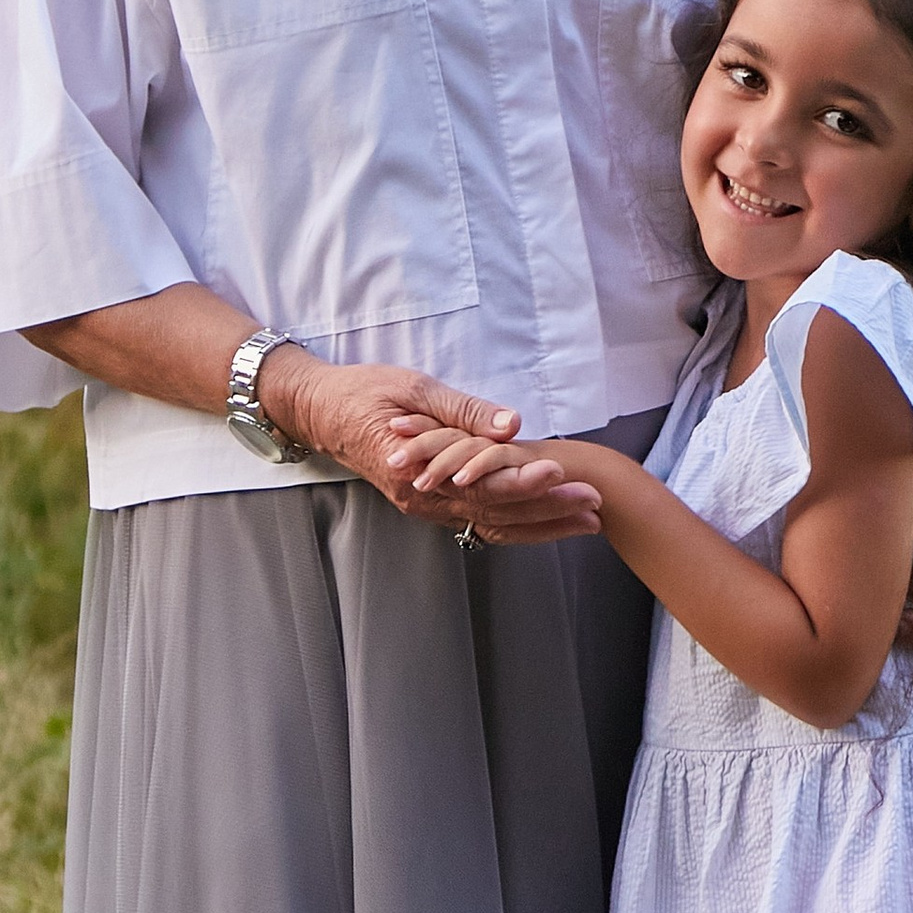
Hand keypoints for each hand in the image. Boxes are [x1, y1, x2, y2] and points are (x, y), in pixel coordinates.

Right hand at [269, 361, 598, 536]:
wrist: (318, 412)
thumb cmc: (362, 393)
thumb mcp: (414, 388)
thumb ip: (465, 411)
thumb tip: (511, 425)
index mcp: (419, 470)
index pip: (484, 484)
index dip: (525, 483)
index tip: (563, 475)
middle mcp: (423, 499)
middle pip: (495, 512)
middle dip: (548, 510)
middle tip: (593, 504)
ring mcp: (425, 506)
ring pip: (490, 523)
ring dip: (540, 523)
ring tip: (584, 518)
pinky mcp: (427, 504)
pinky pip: (476, 521)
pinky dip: (515, 524)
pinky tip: (546, 523)